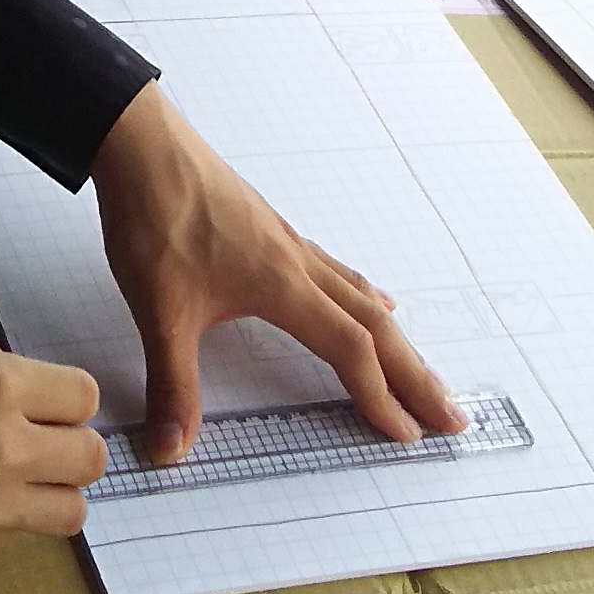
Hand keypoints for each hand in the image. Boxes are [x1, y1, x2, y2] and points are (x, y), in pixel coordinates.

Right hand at [0, 337, 105, 567]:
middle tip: (29, 437)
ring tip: (10, 478)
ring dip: (51, 491)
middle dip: (67, 443)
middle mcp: (4, 449)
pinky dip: (10, 520)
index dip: (60, 395)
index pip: (82, 395)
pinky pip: (20, 536)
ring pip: (70, 510)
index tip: (37, 398)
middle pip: (90, 457)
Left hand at [90, 81, 466, 464]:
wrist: (141, 143)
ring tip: (423, 371)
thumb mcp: (158, 311)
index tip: (405, 434)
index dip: (379, 396)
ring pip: (362, 297)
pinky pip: (338, 272)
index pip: (349, 349)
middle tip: (452, 414)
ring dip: (398, 340)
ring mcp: (289, 244)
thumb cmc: (155, 217)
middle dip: (416, 375)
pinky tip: (370, 301)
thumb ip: (171, 384)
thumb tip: (171, 449)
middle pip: (376, 326)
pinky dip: (365, 298)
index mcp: (283, 286)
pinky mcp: (272, 231)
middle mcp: (299, 264)